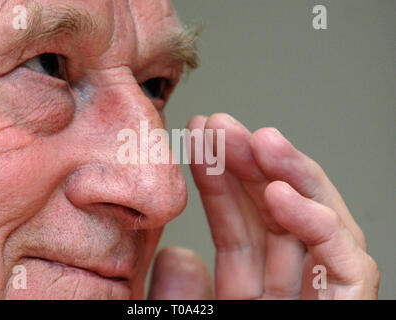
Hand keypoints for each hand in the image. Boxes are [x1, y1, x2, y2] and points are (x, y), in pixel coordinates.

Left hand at [148, 113, 379, 299]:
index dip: (218, 184)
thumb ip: (179, 294)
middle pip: (276, 218)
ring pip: (316, 223)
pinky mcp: (352, 303)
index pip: (237, 234)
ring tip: (259, 138)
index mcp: (251, 298)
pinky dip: (317, 222)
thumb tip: (175, 253)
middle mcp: (289, 293)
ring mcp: (322, 297)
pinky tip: (281, 190)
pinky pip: (344, 260)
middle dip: (252, 166)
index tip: (198, 143)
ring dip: (289, 176)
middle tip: (222, 124)